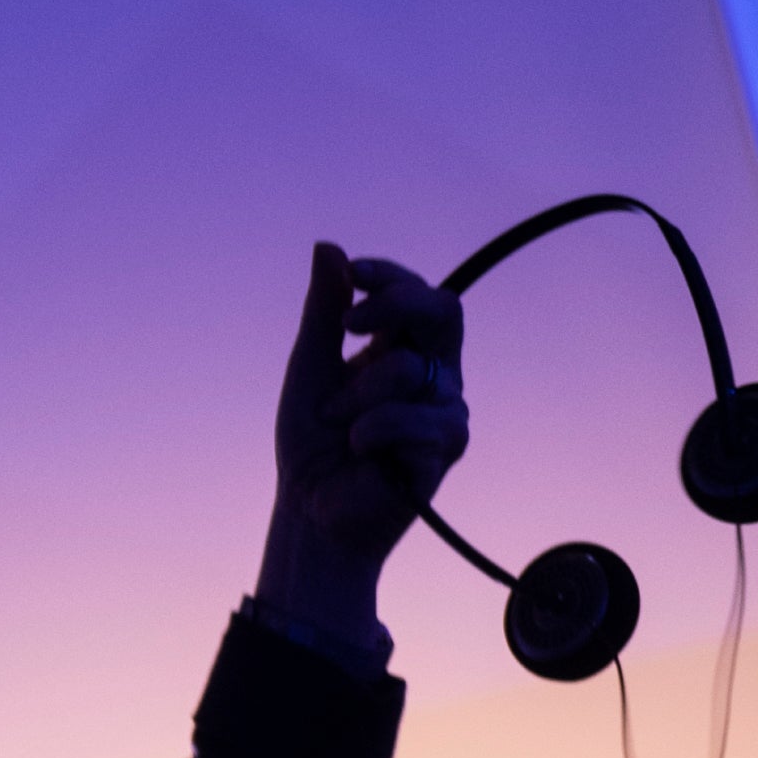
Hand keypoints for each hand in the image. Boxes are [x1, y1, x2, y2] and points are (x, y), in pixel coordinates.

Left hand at [256, 241, 468, 645]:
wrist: (311, 510)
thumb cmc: (311, 442)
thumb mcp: (309, 367)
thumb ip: (323, 311)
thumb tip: (328, 247)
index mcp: (402, 348)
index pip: (417, 293)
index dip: (389, 277)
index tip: (351, 276)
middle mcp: (434, 372)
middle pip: (444, 310)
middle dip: (395, 307)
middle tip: (349, 327)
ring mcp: (446, 408)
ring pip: (411, 368)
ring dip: (358, 395)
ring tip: (338, 425)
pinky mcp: (448, 446)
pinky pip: (416, 418)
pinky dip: (373, 431)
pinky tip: (361, 451)